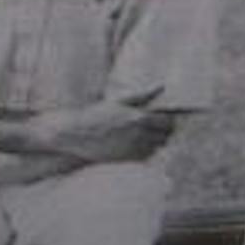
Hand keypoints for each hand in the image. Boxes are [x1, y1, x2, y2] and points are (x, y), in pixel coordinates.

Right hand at [28, 103, 165, 164]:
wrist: (76, 135)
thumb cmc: (96, 114)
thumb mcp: (118, 101)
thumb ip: (143, 94)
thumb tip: (161, 85)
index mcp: (140, 117)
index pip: (168, 122)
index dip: (166, 121)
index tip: (160, 119)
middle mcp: (141, 134)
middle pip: (165, 136)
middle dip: (161, 131)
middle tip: (150, 127)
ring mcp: (136, 148)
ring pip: (157, 147)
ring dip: (153, 141)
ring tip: (139, 135)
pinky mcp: (129, 159)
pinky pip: (147, 156)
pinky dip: (144, 151)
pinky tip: (132, 144)